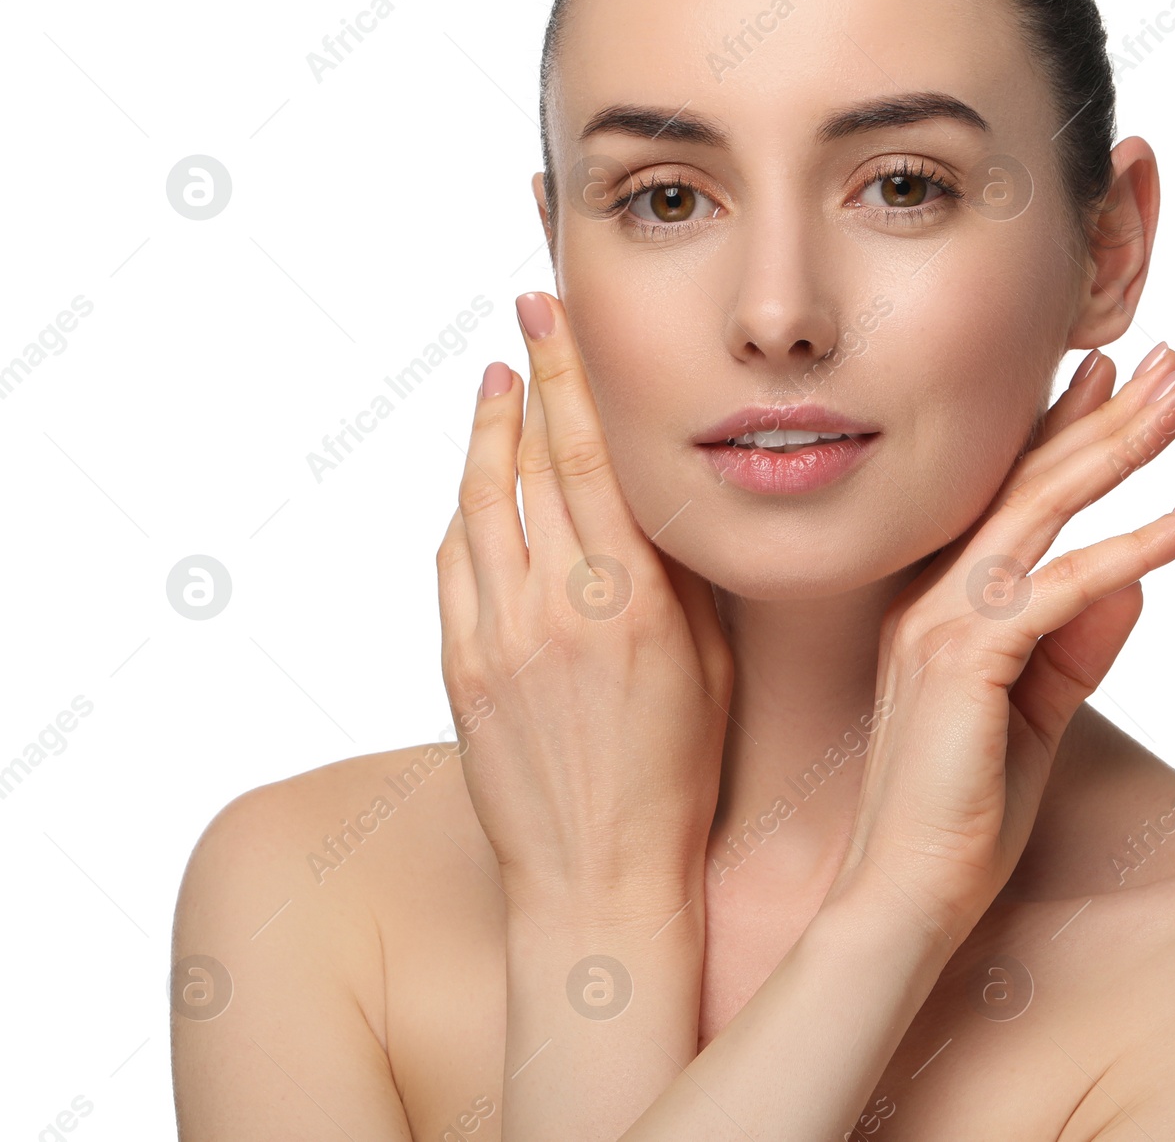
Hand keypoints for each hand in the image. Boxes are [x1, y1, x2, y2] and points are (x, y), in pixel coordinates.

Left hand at [436, 290, 734, 909]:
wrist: (596, 873)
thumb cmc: (673, 775)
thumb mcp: (708, 664)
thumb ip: (677, 574)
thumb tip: (655, 493)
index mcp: (633, 599)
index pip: (592, 454)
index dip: (569, 374)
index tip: (553, 316)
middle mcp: (558, 604)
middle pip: (533, 460)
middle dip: (528, 378)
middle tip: (526, 319)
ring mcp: (497, 635)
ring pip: (479, 502)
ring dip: (487, 434)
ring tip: (496, 386)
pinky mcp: (459, 667)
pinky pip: (452, 564)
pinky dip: (464, 509)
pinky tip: (477, 484)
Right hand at [822, 344, 1174, 944]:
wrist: (905, 895)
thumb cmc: (961, 815)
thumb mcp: (1034, 717)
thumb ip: (1075, 648)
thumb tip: (1129, 584)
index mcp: (936, 602)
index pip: (1003, 496)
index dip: (1057, 430)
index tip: (1107, 374)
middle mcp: (930, 594)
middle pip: (1025, 481)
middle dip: (1100, 414)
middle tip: (1164, 361)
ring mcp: (942, 620)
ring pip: (1042, 508)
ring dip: (1120, 447)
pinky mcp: (969, 657)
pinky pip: (1068, 584)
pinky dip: (1138, 545)